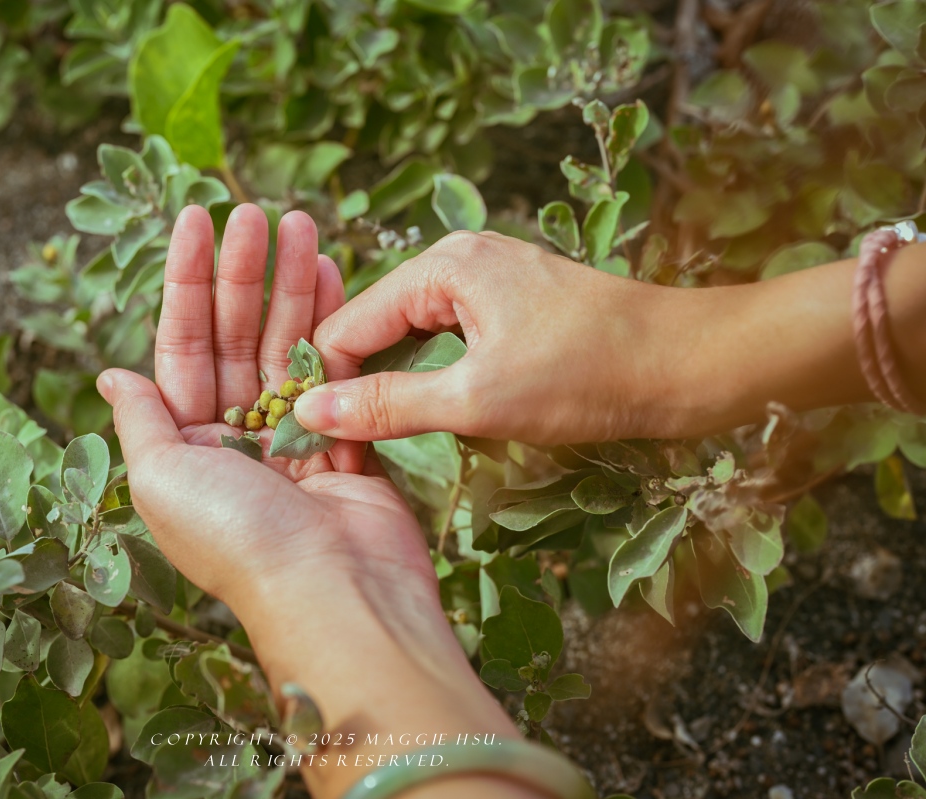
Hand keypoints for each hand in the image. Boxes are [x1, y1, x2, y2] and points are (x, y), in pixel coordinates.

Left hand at [95, 203, 437, 612]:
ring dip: (292, 285)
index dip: (186, 281)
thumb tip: (110, 375)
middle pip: (236, 336)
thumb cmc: (238, 540)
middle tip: (254, 210)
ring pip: (287, 347)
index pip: (181, 345)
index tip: (195, 220)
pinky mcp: (344, 445)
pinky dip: (335, 326)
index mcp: (185, 447)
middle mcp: (235, 440)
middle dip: (242, 271)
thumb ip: (142, 421)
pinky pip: (336, 374)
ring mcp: (292, 440)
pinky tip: (334, 276)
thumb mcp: (163, 480)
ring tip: (300, 224)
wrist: (335, 595)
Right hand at [295, 230, 680, 445]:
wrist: (692, 364)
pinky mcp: (514, 302)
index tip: (318, 446)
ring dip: (397, 384)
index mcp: (443, 266)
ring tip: (382, 441)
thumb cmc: (590, 376)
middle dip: (359, 385)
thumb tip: (310, 411)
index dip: (327, 387)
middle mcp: (459, 258)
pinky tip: (433, 413)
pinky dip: (435, 375)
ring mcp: (489, 277)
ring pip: (413, 334)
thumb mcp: (477, 400)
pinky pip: (450, 337)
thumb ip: (388, 405)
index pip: (347, 325)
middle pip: (377, 326)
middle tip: (348, 451)